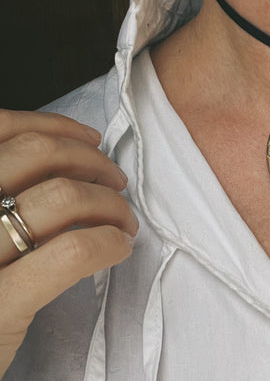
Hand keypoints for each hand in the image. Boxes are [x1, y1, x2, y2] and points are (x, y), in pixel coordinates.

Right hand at [0, 109, 138, 379]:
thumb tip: (60, 163)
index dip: (54, 127)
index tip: (90, 141)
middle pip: (36, 155)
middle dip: (92, 162)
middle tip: (116, 184)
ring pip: (62, 197)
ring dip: (109, 203)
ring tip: (123, 222)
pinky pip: (72, 252)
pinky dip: (108, 241)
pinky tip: (118, 249)